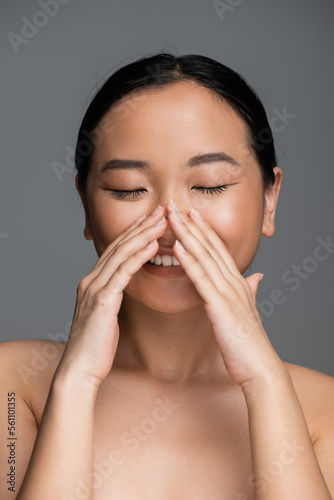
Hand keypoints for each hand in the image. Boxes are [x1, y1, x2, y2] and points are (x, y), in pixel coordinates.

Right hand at [54, 206, 166, 389]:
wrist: (80, 368)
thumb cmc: (96, 346)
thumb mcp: (104, 315)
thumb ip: (111, 297)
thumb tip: (122, 289)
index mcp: (93, 282)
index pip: (116, 250)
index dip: (134, 232)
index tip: (151, 219)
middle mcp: (91, 280)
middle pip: (119, 245)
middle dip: (141, 225)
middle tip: (160, 209)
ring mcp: (94, 288)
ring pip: (121, 254)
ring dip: (143, 235)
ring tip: (162, 220)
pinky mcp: (102, 300)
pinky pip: (123, 273)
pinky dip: (138, 256)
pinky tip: (153, 245)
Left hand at [167, 200, 284, 387]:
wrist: (259, 367)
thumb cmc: (249, 343)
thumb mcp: (249, 311)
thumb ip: (251, 290)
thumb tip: (257, 277)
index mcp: (238, 283)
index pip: (219, 250)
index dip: (204, 229)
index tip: (191, 212)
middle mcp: (235, 282)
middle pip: (211, 247)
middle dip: (193, 224)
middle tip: (176, 204)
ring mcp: (228, 292)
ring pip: (205, 257)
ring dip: (188, 235)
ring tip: (173, 216)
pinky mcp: (221, 306)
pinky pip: (202, 279)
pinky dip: (190, 260)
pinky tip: (178, 246)